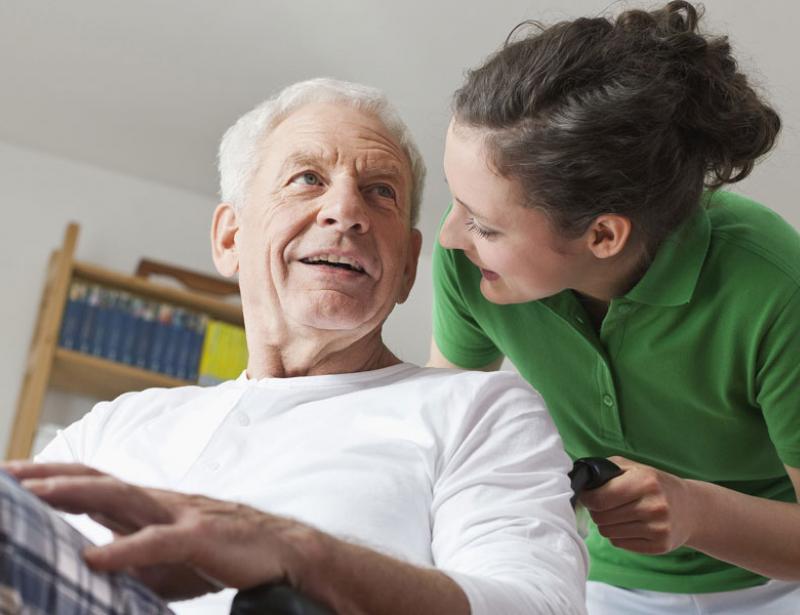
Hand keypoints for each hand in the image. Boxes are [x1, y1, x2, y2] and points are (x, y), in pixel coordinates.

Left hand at [2, 462, 313, 599]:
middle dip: (48, 475)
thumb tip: (86, 573)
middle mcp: (158, 501)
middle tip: (4, 474)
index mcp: (148, 505)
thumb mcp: (163, 564)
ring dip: (75, 494)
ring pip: (121, 497)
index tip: (10, 478)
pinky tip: (94, 559)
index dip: (51, 477)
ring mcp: (179, 515)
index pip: (92, 482)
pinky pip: (157, 542)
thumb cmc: (221, 554)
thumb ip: (126, 561)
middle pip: (96, 479)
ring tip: (34, 495)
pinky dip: (124, 549)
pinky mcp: (199, 537)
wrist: (280, 552)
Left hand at [577, 456, 696, 553]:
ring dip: (607, 524)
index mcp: (645, 481)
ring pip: (608, 532)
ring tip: (619, 514)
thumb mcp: (634, 468)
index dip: (587, 498)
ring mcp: (658, 528)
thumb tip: (580, 480)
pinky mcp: (659, 546)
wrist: (690, 508)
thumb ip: (606, 470)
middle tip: (606, 505)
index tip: (587, 496)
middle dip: (597, 511)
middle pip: (601, 517)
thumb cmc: (654, 484)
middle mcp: (654, 505)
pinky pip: (619, 544)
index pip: (600, 498)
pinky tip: (630, 526)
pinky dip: (618, 535)